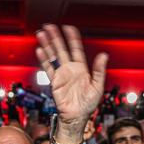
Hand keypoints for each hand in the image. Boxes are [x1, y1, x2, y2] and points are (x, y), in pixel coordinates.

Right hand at [35, 24, 107, 142]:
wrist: (76, 117)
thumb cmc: (88, 105)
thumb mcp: (98, 86)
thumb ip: (99, 70)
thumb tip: (104, 55)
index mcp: (81, 69)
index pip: (76, 49)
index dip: (72, 38)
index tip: (68, 28)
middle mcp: (70, 70)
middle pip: (61, 49)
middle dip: (55, 37)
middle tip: (49, 26)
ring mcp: (61, 75)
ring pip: (53, 56)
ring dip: (47, 45)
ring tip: (42, 34)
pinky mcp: (54, 82)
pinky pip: (48, 69)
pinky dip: (44, 60)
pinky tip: (40, 51)